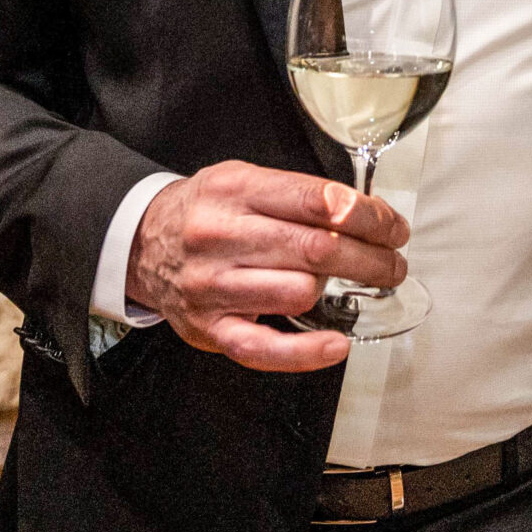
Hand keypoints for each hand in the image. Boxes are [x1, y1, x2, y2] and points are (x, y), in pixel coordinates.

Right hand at [125, 160, 407, 371]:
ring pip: (298, 293)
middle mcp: (222, 236)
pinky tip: (337, 343)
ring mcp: (213, 286)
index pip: (318, 201)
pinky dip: (306, 352)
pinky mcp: (208, 328)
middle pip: (316, 250)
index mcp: (237, 191)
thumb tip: (365, 213)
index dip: (368, 216)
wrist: (138, 241)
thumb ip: (296, 193)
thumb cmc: (206, 210)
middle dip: (370, 258)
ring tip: (359, 285)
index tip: (392, 227)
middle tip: (393, 262)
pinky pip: (263, 349)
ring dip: (340, 292)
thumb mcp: (242, 179)